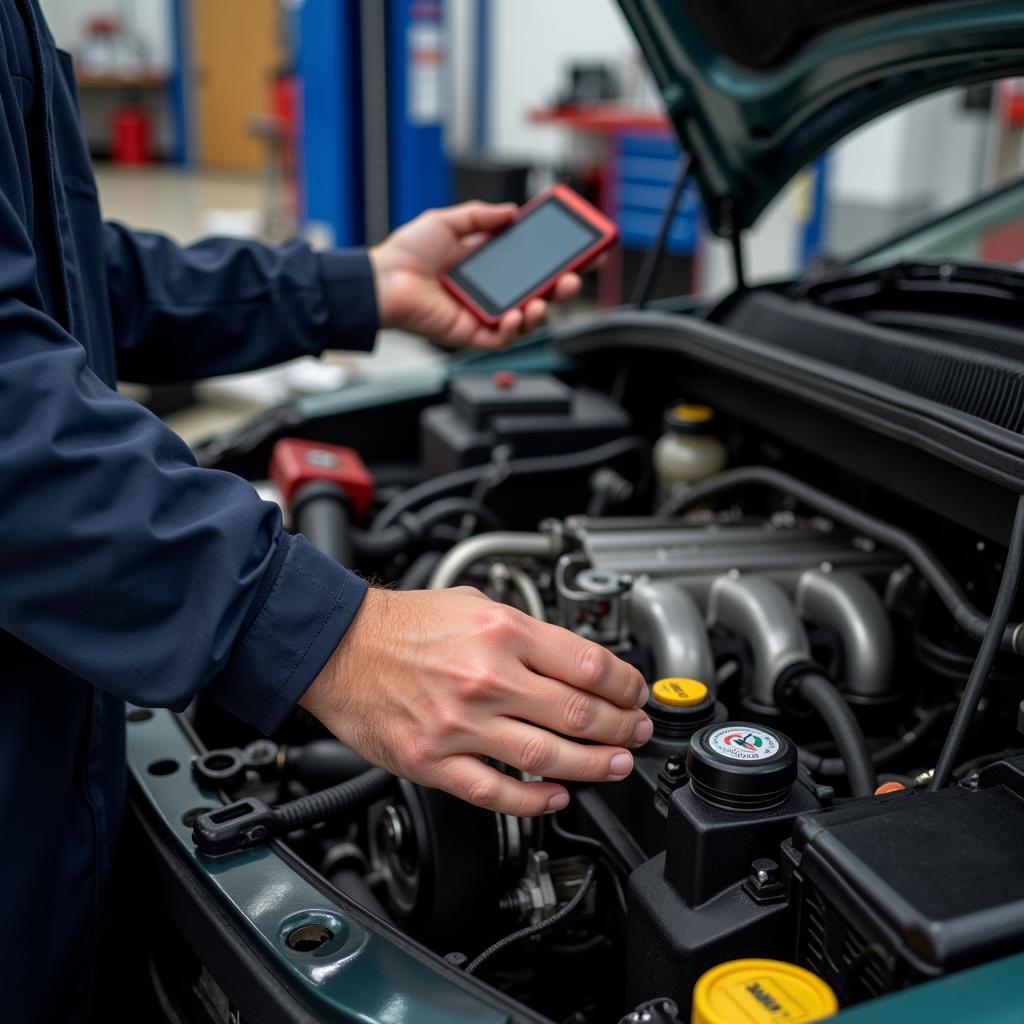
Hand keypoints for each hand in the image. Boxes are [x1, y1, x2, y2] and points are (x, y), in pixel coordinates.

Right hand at [300, 587, 652, 816]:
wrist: (339, 646)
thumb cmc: (403, 625)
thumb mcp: (475, 603)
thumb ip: (525, 632)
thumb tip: (570, 661)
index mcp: (502, 632)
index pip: (589, 664)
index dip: (626, 685)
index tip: (635, 694)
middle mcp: (487, 678)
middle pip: (579, 713)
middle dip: (622, 728)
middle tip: (636, 733)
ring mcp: (461, 725)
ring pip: (547, 757)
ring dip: (593, 766)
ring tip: (615, 766)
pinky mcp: (434, 761)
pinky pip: (495, 791)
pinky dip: (534, 800)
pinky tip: (557, 796)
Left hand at [369, 201, 584, 348]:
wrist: (380, 281)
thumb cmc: (405, 255)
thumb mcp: (447, 222)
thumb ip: (480, 217)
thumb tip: (512, 211)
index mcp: (489, 265)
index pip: (534, 263)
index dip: (561, 258)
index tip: (584, 248)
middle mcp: (491, 291)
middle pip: (540, 293)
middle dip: (564, 285)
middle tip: (576, 274)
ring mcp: (484, 314)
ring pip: (527, 319)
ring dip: (544, 309)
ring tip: (548, 297)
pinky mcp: (471, 334)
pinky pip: (503, 339)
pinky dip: (516, 328)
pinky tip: (518, 315)